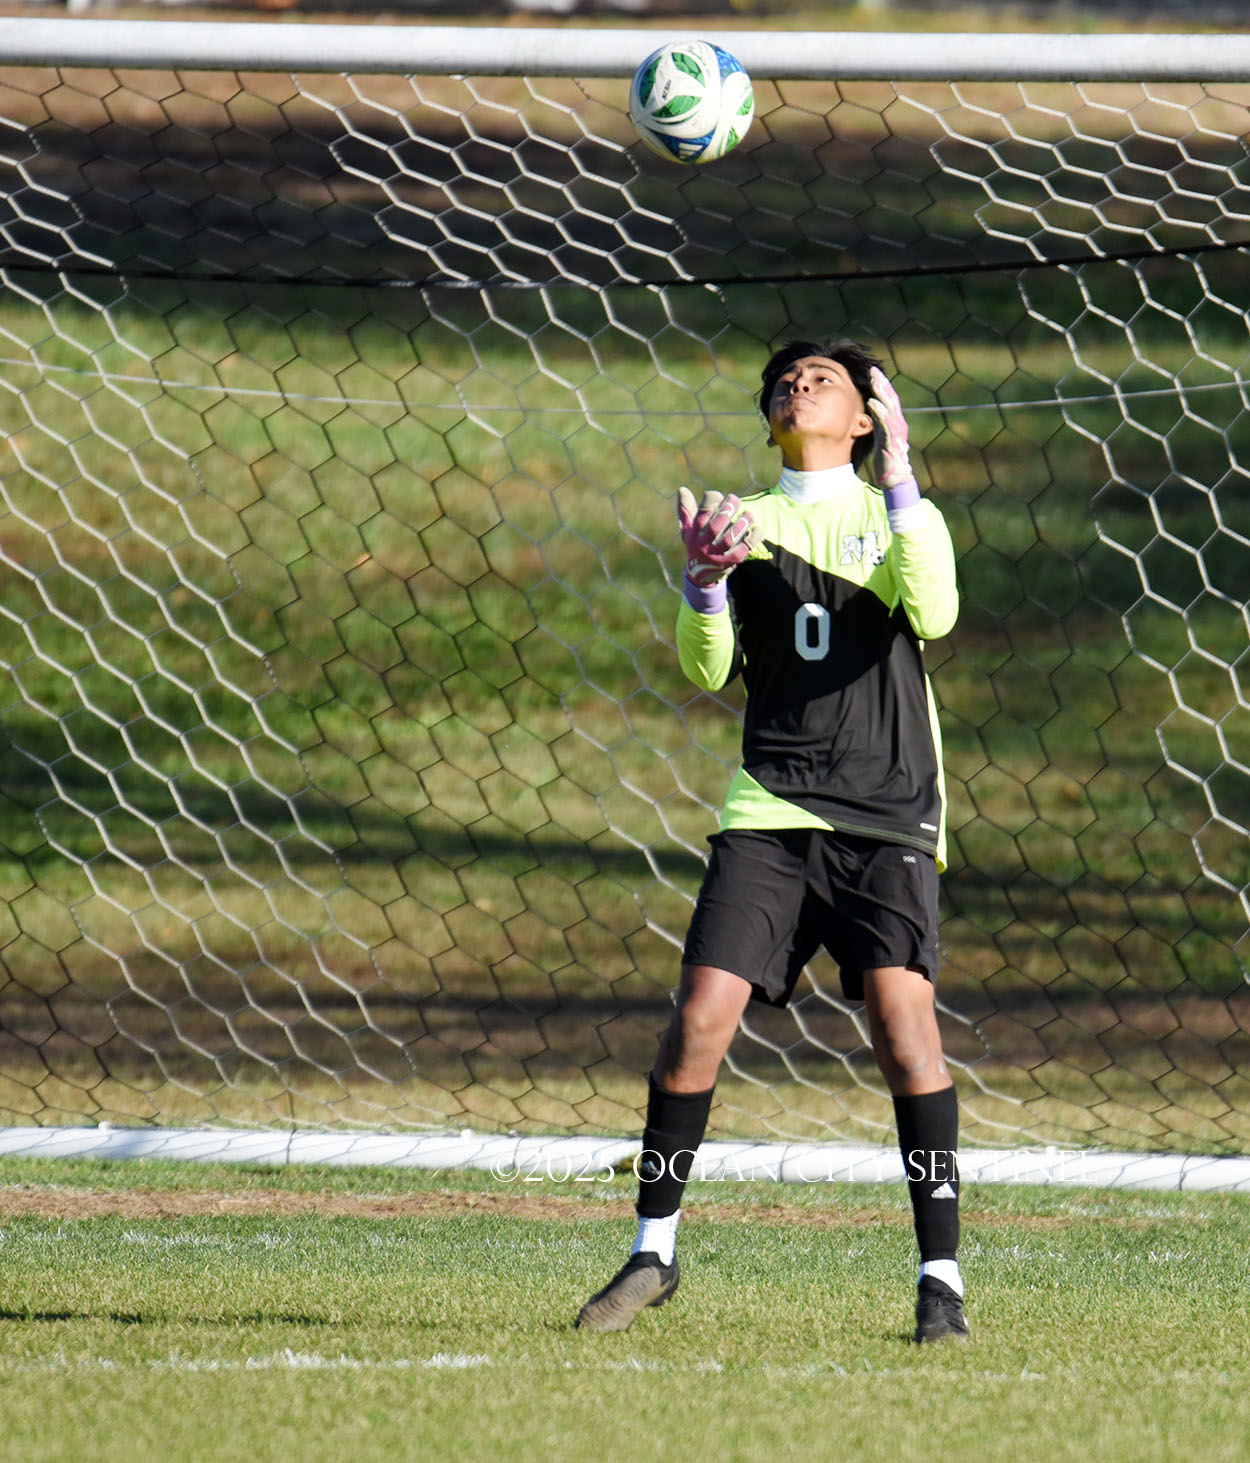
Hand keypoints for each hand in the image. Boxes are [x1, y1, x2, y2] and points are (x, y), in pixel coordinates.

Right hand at [676, 487, 758, 586]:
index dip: (712, 501)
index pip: (701, 515)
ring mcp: (717, 556)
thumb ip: (686, 510)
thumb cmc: (696, 544)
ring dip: (741, 523)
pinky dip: (753, 538)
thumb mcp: (688, 529)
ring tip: (748, 514)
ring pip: (730, 539)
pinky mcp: (731, 562)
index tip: (719, 496)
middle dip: (727, 509)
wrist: (700, 575)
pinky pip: (744, 549)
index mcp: (693, 534)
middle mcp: (703, 546)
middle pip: (715, 526)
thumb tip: (682, 490)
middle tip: (735, 499)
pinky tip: (756, 529)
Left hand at [867, 365, 917, 497]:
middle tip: (874, 370)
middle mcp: (898, 423)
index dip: (882, 386)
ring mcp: (896, 431)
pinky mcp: (891, 440)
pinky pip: (885, 422)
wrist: (895, 478)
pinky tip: (871, 402)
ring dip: (881, 392)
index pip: (888, 400)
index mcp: (895, 422)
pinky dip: (878, 411)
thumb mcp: (881, 436)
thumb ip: (879, 423)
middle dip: (882, 384)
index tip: (874, 373)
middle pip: (890, 399)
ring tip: (874, 380)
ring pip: (889, 407)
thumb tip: (872, 412)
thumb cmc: (887, 459)